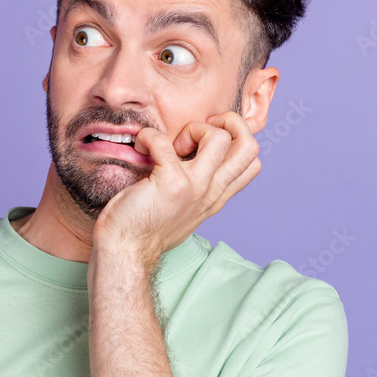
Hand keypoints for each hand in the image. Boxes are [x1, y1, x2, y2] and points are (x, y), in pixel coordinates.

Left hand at [91, 111, 261, 276]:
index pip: (252, 163)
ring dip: (194, 129)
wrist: (125, 252)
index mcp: (216, 197)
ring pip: (220, 138)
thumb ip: (195, 190)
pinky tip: (141, 146)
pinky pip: (164, 142)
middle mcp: (211, 192)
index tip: (204, 142)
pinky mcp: (170, 184)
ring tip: (172, 145)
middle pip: (250, 146)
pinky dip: (149, 136)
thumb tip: (190, 162)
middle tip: (197, 132)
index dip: (235, 139)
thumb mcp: (183, 210)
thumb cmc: (144, 229)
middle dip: (228, 123)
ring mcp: (194, 188)